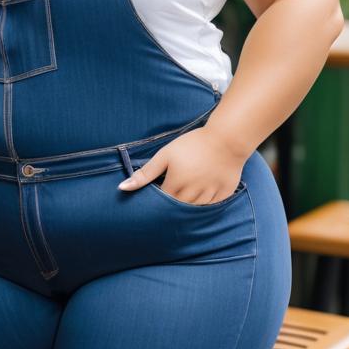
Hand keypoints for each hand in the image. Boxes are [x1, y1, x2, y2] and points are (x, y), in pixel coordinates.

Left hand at [117, 125, 246, 204]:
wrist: (227, 138)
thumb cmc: (193, 144)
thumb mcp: (165, 155)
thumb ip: (145, 173)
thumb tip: (122, 188)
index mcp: (176, 184)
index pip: (162, 201)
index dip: (159, 196)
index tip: (161, 188)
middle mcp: (193, 194)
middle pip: (177, 208)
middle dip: (173, 203)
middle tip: (175, 189)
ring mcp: (210, 195)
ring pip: (195, 209)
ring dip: (189, 204)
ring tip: (188, 190)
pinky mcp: (224, 194)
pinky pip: (211, 206)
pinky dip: (206, 202)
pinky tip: (204, 191)